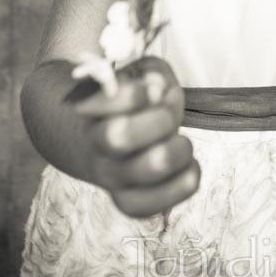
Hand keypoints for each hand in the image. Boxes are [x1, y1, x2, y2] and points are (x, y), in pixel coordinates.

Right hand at [70, 55, 200, 217]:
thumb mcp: (135, 74)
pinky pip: (160, 202)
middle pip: (121, 136)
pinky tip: (188, 166)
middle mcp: (97, 146)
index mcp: (91, 109)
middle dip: (160, 119)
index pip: (104, 101)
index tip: (153, 89)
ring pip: (151, 167)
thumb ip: (152, 75)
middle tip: (168, 116)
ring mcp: (111, 178)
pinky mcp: (129, 202)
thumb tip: (159, 90)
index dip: (135, 95)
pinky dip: (185, 180)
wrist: (87, 139)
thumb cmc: (122, 101)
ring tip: (181, 142)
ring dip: (179, 149)